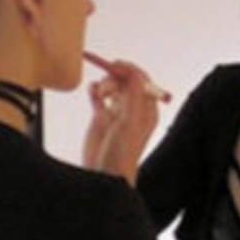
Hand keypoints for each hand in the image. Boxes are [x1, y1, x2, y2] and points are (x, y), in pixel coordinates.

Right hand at [82, 61, 158, 184]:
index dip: (129, 70)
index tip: (116, 65)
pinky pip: (98, 96)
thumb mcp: (130, 121)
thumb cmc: (123, 153)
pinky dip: (94, 90)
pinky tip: (92, 92)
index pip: (141, 81)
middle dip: (115, 78)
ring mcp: (116, 113)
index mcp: (147, 110)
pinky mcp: (100, 118)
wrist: (103, 173)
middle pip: (125, 81)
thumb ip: (133, 95)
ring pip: (111, 87)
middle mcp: (132, 109)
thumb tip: (134, 71)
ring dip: (105, 84)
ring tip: (99, 94)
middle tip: (106, 82)